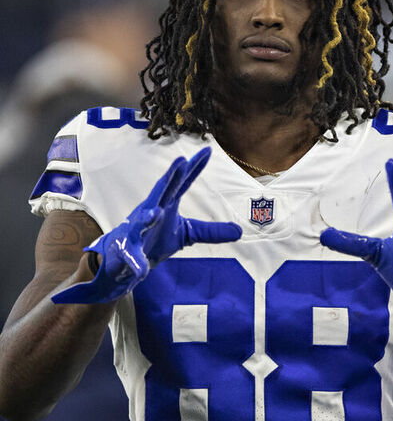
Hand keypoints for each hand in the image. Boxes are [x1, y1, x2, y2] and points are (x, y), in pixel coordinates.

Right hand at [52, 147, 241, 303]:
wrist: (124, 261)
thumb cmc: (155, 240)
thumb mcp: (187, 234)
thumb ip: (211, 231)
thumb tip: (240, 231)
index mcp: (166, 204)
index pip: (182, 183)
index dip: (194, 168)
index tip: (207, 151)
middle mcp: (151, 211)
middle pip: (161, 192)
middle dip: (170, 177)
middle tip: (181, 160)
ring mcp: (136, 230)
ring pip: (141, 222)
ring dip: (148, 217)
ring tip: (156, 214)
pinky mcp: (125, 251)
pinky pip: (131, 257)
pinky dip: (137, 263)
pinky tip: (142, 269)